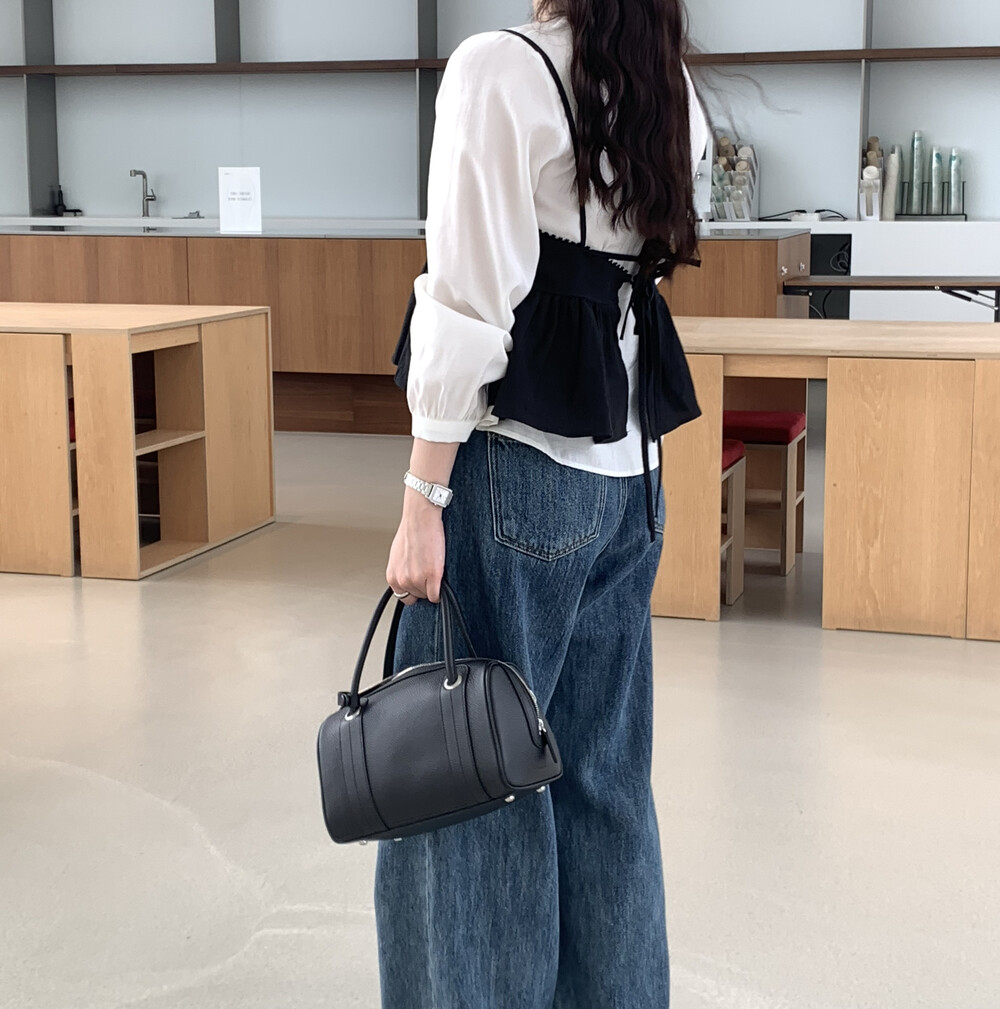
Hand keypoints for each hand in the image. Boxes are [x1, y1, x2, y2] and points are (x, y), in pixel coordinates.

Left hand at [386, 490, 445, 604]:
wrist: (420, 519)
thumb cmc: (411, 531)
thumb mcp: (399, 556)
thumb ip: (402, 570)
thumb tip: (409, 577)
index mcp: (392, 576)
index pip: (404, 597)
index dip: (414, 590)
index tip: (420, 584)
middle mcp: (402, 580)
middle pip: (417, 597)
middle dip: (424, 587)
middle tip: (428, 572)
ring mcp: (417, 579)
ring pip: (428, 596)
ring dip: (433, 586)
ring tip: (433, 568)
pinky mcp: (432, 576)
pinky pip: (436, 595)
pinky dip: (440, 591)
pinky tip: (440, 578)